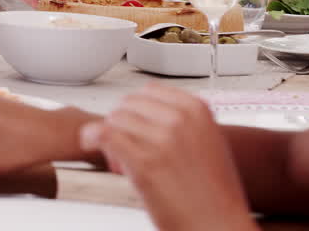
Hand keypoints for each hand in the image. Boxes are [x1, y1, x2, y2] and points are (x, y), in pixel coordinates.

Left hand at [80, 85, 253, 230]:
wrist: (218, 226)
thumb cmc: (214, 195)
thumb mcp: (208, 143)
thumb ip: (182, 124)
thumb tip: (146, 117)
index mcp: (197, 110)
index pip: (150, 91)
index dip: (136, 109)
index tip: (135, 125)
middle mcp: (180, 120)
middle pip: (128, 104)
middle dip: (122, 124)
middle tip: (127, 148)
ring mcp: (162, 139)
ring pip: (115, 119)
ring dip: (111, 138)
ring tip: (121, 162)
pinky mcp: (144, 162)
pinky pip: (104, 134)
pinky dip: (91, 137)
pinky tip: (91, 143)